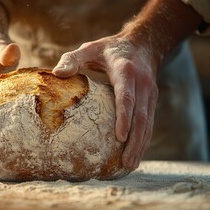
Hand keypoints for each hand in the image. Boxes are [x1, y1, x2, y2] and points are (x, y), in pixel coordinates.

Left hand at [52, 34, 158, 169]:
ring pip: (147, 122)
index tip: (120, 136)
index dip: (124, 116)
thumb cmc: (110, 48)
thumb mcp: (90, 48)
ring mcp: (150, 93)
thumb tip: (57, 73)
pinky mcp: (152, 99)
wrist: (142, 43)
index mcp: (125, 71)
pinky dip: (144, 139)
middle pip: (140, 116)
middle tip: (126, 162)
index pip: (126, 97)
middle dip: (134, 140)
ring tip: (131, 165)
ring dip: (141, 145)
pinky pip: (149, 122)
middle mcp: (142, 83)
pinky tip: (137, 153)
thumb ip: (72, 59)